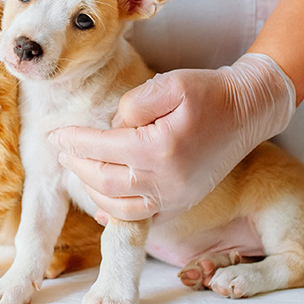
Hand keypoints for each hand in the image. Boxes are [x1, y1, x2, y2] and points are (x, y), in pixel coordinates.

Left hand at [48, 53, 295, 222]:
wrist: (249, 111)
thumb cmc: (210, 93)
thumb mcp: (169, 84)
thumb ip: (132, 104)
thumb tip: (111, 128)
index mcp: (160, 149)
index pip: (102, 148)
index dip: (74, 140)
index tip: (55, 134)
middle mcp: (167, 181)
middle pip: (104, 180)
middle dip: (77, 165)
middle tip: (61, 151)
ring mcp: (176, 197)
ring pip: (118, 205)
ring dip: (91, 189)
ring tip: (78, 168)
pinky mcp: (182, 203)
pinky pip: (142, 219)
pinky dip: (116, 214)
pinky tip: (100, 206)